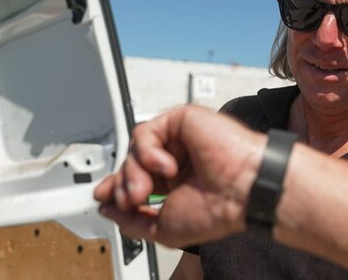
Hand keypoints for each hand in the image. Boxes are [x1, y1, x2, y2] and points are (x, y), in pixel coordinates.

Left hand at [93, 105, 265, 247]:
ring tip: (149, 188)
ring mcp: (179, 139)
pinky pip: (146, 131)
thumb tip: (107, 206)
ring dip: (134, 171)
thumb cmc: (217, 209)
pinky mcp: (182, 120)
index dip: (117, 186)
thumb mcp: (163, 227)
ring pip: (135, 147)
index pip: (136, 177)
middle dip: (124, 184)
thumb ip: (131, 219)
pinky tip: (167, 166)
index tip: (104, 197)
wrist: (242, 190)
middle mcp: (176, 158)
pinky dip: (148, 152)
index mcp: (174, 181)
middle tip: (134, 199)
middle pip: (131, 162)